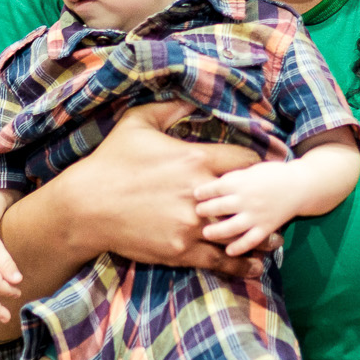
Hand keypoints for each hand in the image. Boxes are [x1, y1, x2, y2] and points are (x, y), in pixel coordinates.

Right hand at [53, 103, 268, 276]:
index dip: (256, 166)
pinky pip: (219, 259)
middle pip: (248, 198)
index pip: (246, 161)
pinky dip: (240, 263)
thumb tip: (189, 94)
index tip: (259, 171)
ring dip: (258, 236)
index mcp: (195, 159)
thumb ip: (169, 107)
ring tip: (275, 238)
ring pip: (239, 233)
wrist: (85, 206)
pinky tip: (255, 265)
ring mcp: (191, 224)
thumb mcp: (137, 123)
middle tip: (274, 205)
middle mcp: (199, 193)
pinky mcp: (180, 250)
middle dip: (260, 201)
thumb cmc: (111, 161)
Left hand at [194, 159, 308, 255]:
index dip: (203, 191)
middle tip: (196, 213)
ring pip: (232, 227)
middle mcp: (247, 199)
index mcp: (242, 181)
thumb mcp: (250, 169)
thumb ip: (232, 177)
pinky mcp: (266, 227)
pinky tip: (229, 251)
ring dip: (217, 231)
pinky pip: (251, 240)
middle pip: (220, 207)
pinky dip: (240, 247)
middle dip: (205, 210)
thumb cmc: (272, 174)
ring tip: (206, 233)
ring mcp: (257, 215)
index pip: (216, 187)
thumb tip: (208, 183)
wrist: (300, 186)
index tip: (194, 194)